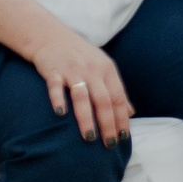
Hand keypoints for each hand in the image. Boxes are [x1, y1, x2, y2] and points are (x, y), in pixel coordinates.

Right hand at [28, 25, 132, 143]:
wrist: (52, 37)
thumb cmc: (81, 57)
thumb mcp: (103, 69)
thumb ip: (116, 90)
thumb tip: (130, 113)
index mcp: (107, 70)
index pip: (118, 98)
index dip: (121, 118)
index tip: (123, 137)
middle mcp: (92, 70)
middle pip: (104, 100)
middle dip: (108, 124)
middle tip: (109, 144)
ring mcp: (72, 70)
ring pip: (82, 97)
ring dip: (86, 119)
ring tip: (90, 138)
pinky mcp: (53, 70)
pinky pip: (56, 87)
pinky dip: (58, 99)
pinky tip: (61, 114)